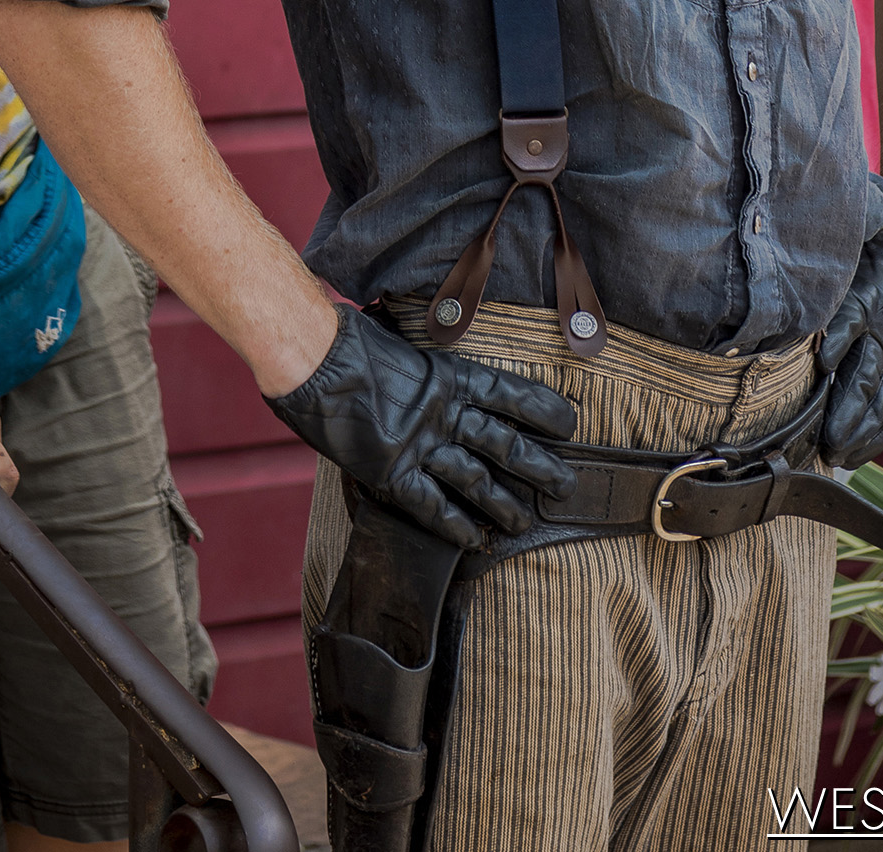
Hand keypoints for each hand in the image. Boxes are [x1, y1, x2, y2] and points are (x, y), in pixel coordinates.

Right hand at [267, 306, 576, 550]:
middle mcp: (442, 412)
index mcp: (447, 374)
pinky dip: (452, 525)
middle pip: (502, 443)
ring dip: (500, 503)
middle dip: (537, 466)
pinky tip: (472, 541)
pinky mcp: (391, 472)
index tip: (569, 422)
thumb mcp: (401, 341)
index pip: (508, 393)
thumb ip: (427, 367)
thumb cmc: (351, 341)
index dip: (541, 409)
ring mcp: (419, 444)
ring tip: (524, 523)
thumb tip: (442, 374)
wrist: (312, 358)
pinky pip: (429, 504)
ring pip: (473, 479)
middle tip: (566, 486)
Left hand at [818, 225, 882, 470]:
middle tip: (827, 439)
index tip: (822, 366)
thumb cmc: (863, 260)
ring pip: (881, 398)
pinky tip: (858, 454)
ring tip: (840, 454)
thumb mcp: (842, 265)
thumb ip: (821, 292)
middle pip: (864, 375)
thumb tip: (800, 324)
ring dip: (861, 430)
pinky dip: (878, 433)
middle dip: (846, 411)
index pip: (849, 325)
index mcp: (865, 301)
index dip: (837, 344)